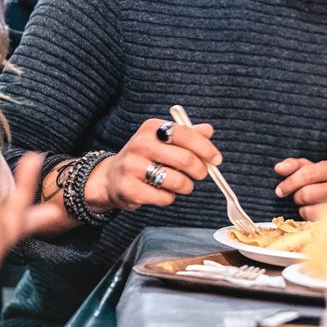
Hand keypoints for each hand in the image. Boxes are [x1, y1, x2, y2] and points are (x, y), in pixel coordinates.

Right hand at [84, 118, 220, 212]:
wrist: (111, 178)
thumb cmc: (144, 158)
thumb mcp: (163, 141)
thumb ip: (187, 135)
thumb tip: (208, 130)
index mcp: (152, 128)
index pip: (186, 134)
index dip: (206, 148)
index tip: (216, 159)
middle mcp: (140, 144)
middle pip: (185, 159)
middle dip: (200, 170)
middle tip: (201, 174)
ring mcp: (133, 167)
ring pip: (177, 181)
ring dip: (185, 186)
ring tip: (180, 184)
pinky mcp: (130, 189)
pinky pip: (164, 197)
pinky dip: (169, 198)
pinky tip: (162, 192)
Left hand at [274, 157, 326, 219]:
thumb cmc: (323, 182)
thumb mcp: (310, 169)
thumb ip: (293, 165)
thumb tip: (278, 168)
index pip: (307, 173)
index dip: (289, 183)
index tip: (279, 190)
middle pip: (306, 193)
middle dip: (296, 195)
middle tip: (297, 196)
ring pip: (308, 207)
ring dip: (302, 206)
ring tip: (308, 201)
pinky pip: (313, 219)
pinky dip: (307, 215)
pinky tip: (313, 210)